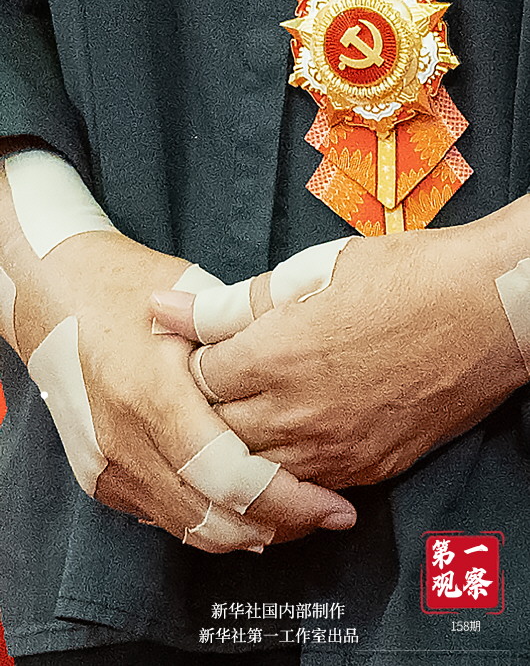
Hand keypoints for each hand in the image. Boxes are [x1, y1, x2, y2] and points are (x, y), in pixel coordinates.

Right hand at [2, 204, 355, 550]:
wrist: (52, 294)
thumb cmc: (124, 284)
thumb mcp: (189, 293)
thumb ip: (240, 334)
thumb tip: (296, 372)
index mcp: (152, 391)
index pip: (227, 475)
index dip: (287, 499)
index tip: (331, 502)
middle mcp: (124, 438)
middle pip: (213, 516)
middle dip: (280, 525)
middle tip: (327, 514)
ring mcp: (107, 463)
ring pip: (189, 528)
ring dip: (248, 531)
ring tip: (297, 517)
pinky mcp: (100, 475)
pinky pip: (164, 517)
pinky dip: (210, 520)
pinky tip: (245, 509)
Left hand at [151, 198, 529, 488]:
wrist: (487, 310)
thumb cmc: (403, 277)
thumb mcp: (309, 272)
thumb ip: (230, 302)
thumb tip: (165, 309)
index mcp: (272, 358)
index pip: (194, 379)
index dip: (189, 363)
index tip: (197, 351)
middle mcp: (296, 414)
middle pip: (215, 435)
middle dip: (202, 413)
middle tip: (211, 389)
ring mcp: (333, 449)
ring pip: (256, 473)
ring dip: (240, 449)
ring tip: (244, 420)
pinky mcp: (368, 468)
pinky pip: (306, 488)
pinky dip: (286, 473)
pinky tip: (289, 447)